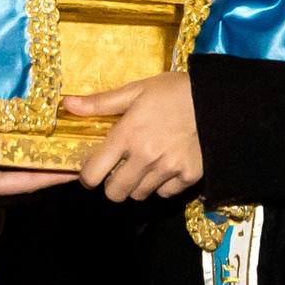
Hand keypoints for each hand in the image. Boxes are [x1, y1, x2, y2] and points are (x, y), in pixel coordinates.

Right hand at [0, 111, 73, 201]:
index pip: (25, 181)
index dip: (51, 174)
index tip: (77, 167)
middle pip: (22, 172)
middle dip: (45, 161)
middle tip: (71, 145)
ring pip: (8, 162)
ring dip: (28, 150)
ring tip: (51, 133)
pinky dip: (6, 142)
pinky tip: (13, 127)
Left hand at [67, 72, 201, 200]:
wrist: (216, 99)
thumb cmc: (172, 91)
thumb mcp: (135, 90)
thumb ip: (100, 102)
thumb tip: (67, 104)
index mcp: (127, 135)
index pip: (93, 173)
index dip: (88, 175)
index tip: (92, 169)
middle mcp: (145, 156)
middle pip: (115, 193)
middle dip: (112, 185)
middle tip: (119, 170)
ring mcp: (168, 169)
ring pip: (140, 194)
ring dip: (137, 184)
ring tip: (144, 164)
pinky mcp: (188, 177)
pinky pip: (165, 193)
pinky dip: (162, 184)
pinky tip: (166, 165)